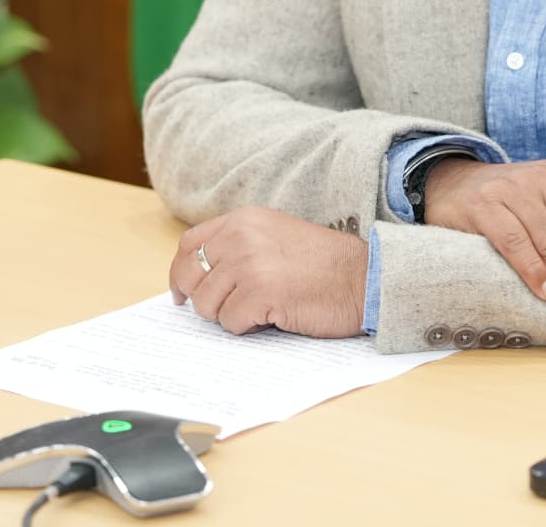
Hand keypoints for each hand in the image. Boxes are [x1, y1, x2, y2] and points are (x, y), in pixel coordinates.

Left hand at [169, 206, 367, 337]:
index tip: (183, 292)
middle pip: (191, 278)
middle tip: (235, 307)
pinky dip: (249, 327)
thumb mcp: (277, 237)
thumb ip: (240, 245)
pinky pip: (230, 323)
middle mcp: (242, 235)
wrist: (365, 277)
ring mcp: (249, 262)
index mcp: (246, 219)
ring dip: (231, 315)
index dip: (180, 272)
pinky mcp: (258, 292)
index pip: (189, 244)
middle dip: (207, 300)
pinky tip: (275, 314)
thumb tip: (199, 276)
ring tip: (265, 306)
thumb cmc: (326, 265)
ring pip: (207, 305)